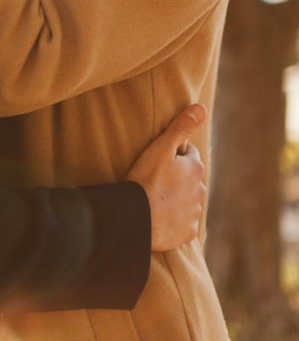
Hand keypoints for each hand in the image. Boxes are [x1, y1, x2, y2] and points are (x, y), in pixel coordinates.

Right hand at [127, 103, 207, 252]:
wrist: (137, 219)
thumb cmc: (146, 179)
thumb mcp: (161, 147)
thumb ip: (182, 127)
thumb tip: (202, 108)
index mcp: (196, 169)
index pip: (188, 154)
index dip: (172, 154)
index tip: (157, 160)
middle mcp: (200, 191)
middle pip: (189, 178)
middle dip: (177, 177)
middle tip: (154, 179)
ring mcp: (194, 213)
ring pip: (187, 200)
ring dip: (175, 198)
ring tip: (154, 198)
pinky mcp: (187, 233)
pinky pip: (182, 222)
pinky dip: (174, 219)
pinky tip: (158, 216)